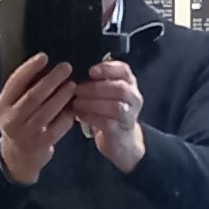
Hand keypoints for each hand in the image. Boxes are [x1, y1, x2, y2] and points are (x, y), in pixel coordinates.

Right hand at [0, 50, 79, 185]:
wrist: (18, 156)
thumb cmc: (19, 122)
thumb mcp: (12, 106)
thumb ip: (23, 89)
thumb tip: (46, 64)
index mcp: (2, 106)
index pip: (15, 83)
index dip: (30, 68)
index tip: (44, 56)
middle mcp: (11, 120)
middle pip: (33, 96)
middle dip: (51, 80)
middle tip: (66, 67)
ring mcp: (26, 133)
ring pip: (47, 111)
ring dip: (62, 96)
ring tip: (73, 84)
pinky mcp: (41, 144)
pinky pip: (58, 127)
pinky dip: (68, 115)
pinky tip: (75, 106)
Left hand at [72, 56, 145, 173]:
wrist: (120, 140)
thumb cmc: (108, 111)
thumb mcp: (106, 92)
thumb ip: (97, 81)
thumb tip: (74, 72)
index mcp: (129, 83)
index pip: (124, 70)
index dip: (108, 69)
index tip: (91, 71)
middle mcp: (134, 98)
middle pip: (120, 89)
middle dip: (96, 88)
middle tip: (76, 90)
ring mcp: (130, 116)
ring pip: (115, 107)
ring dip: (92, 103)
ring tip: (76, 103)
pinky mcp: (121, 131)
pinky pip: (107, 123)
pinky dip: (91, 117)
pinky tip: (78, 115)